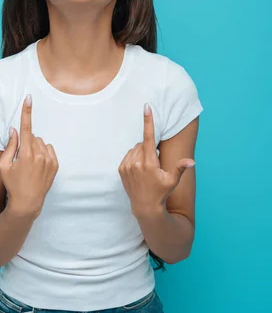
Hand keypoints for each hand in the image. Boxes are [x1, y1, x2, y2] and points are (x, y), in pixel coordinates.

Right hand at [0, 94, 58, 217]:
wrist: (27, 203)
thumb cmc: (11, 184)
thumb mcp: (3, 166)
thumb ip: (9, 146)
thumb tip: (14, 130)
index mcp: (25, 154)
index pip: (26, 127)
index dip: (26, 112)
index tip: (29, 98)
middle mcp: (39, 155)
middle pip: (32, 136)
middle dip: (26, 142)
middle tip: (20, 158)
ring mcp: (49, 160)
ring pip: (41, 143)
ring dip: (34, 148)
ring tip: (29, 164)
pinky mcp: (55, 165)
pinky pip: (49, 150)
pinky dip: (43, 153)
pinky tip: (37, 166)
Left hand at [118, 103, 194, 217]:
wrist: (145, 206)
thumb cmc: (161, 192)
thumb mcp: (172, 181)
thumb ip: (180, 168)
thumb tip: (191, 161)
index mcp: (149, 162)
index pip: (149, 136)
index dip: (148, 120)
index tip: (146, 107)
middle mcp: (136, 162)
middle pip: (143, 144)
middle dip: (150, 149)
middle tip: (155, 164)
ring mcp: (127, 165)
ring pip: (135, 149)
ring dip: (142, 153)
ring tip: (147, 169)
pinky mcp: (121, 169)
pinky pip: (128, 155)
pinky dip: (134, 158)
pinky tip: (139, 170)